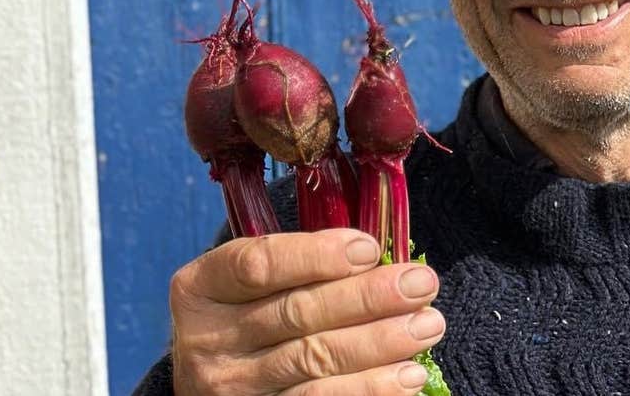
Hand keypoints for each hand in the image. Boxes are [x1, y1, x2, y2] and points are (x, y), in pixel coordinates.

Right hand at [169, 229, 444, 394]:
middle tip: (421, 284)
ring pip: (314, 360)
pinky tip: (408, 375)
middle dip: (368, 296)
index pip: (259, 265)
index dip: (317, 255)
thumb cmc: (251, 316)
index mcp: (202, 288)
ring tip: (427, 325)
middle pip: (297, 313)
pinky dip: (370, 389)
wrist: (217, 383)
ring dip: (380, 342)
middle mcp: (207, 341)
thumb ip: (304, 265)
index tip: (370, 248)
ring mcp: (230, 389)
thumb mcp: (256, 284)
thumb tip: (380, 255)